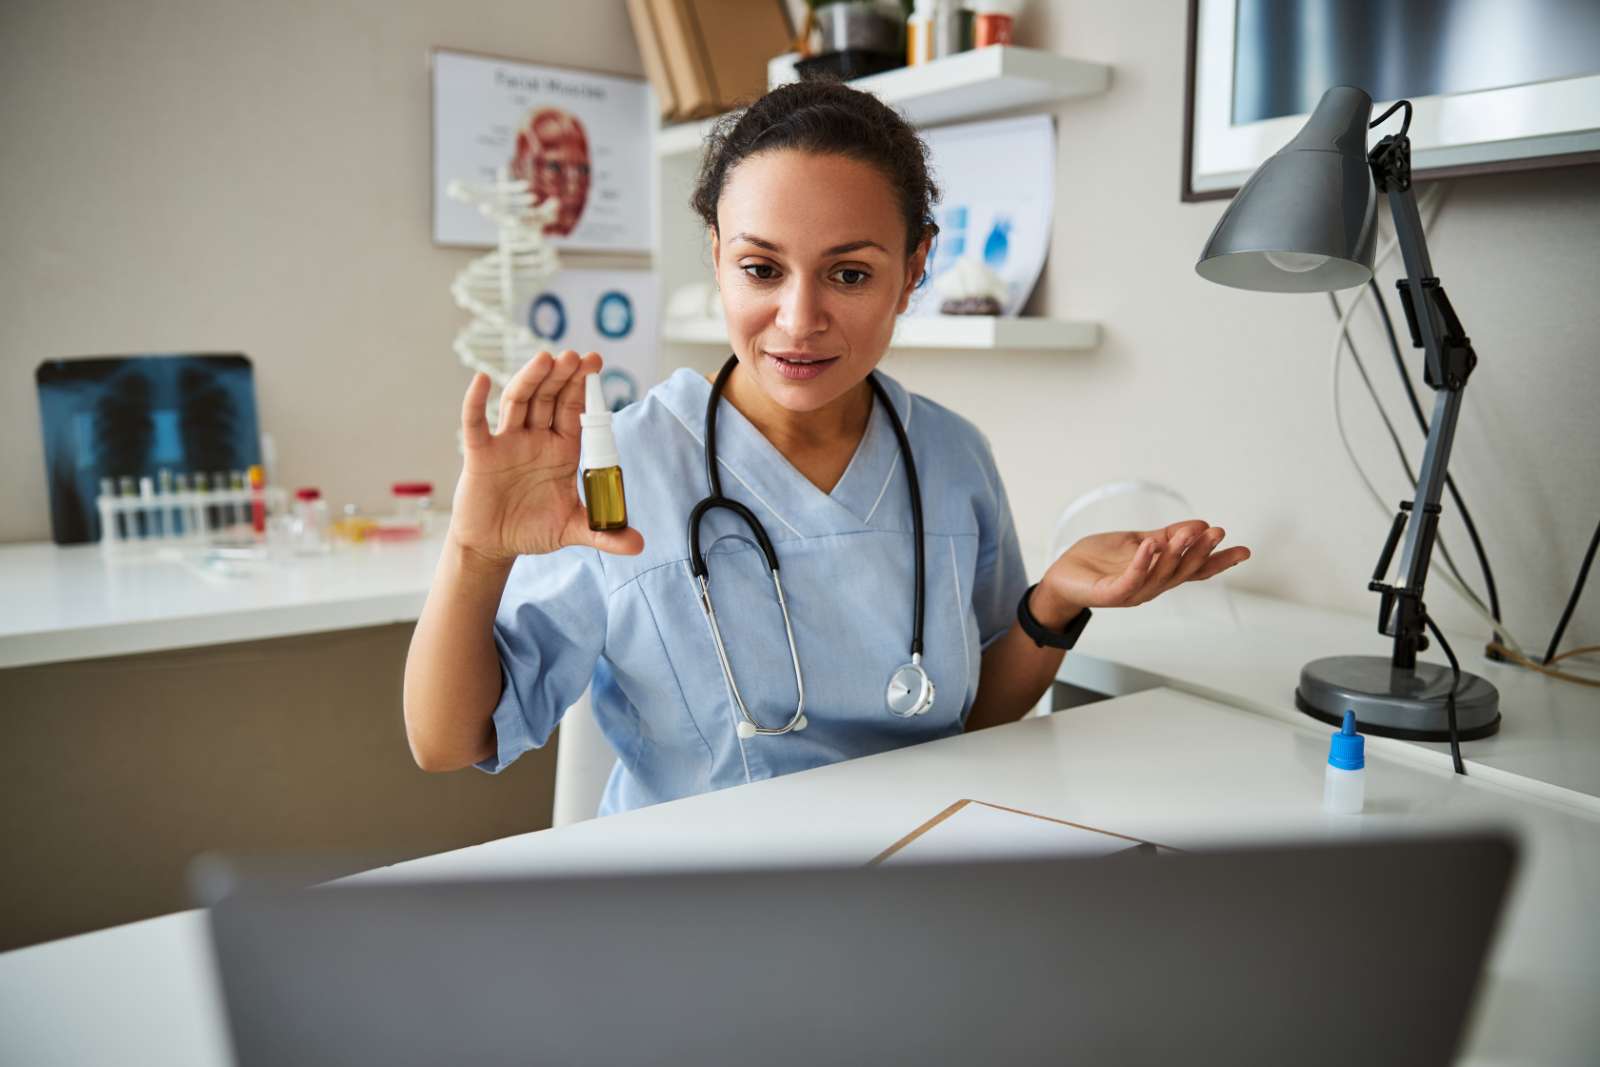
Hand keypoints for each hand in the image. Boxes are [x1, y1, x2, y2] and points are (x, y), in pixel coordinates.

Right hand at [448, 350, 644, 565]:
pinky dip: (476, 402)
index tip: (594, 363)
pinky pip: (476, 424)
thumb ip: (605, 534)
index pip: (575, 410)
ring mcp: (507, 442)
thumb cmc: (533, 529)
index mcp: (562, 449)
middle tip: (575, 356)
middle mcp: (536, 439)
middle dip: (562, 377)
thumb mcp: (573, 530)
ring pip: (519, 403)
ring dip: (531, 380)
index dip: (583, 387)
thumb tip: (639, 545)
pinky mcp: (480, 454)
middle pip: (549, 398)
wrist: (494, 545)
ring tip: (545, 360)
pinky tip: (482, 381)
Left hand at [1031, 520, 1250, 624]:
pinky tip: (1149, 546)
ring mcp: (1133, 592)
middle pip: (1183, 572)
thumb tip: (1198, 525)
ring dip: (1175, 553)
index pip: (1195, 569)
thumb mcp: (1138, 542)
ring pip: (1161, 575)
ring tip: (1186, 533)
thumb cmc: (1098, 561)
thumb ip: (1165, 536)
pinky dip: (1142, 563)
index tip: (1243, 551)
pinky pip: (1130, 579)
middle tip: (1216, 533)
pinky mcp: (1111, 594)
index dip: (1218, 561)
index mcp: (1160, 574)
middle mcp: (1151, 586)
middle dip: (1200, 552)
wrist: (1062, 576)